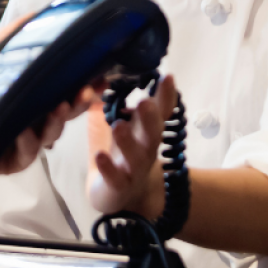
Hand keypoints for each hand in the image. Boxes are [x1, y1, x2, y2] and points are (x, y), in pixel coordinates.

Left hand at [0, 13, 105, 176]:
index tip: (100, 75)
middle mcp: (34, 118)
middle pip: (67, 113)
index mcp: (36, 94)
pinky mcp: (10, 160)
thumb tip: (38, 12)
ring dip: (57, 121)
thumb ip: (17, 34)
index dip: (87, 85)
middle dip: (80, 103)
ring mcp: (24, 140)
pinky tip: (26, 133)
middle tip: (86, 92)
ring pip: (52, 134)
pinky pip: (28, 154)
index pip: (70, 90)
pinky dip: (29, 143)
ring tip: (56, 107)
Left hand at [86, 75, 176, 217]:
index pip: (160, 111)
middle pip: (152, 134)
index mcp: (147, 132)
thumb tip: (109, 70)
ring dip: (128, 142)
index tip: (167, 76)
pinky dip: (108, 168)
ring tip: (119, 126)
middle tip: (145, 102)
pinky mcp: (118, 187)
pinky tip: (100, 156)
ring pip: (135, 157)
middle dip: (150, 119)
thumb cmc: (122, 153)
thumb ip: (118, 101)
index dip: (165, 95)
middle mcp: (145, 150)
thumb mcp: (123, 123)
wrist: (123, 197)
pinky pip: (114, 178)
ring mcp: (133, 170)